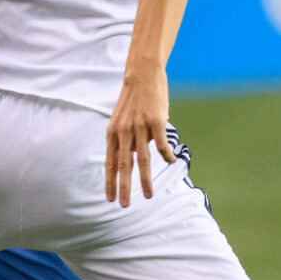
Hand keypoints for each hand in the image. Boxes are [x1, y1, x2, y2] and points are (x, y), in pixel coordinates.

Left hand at [104, 63, 176, 207]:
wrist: (142, 74)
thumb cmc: (133, 98)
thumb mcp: (120, 118)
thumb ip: (123, 138)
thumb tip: (131, 156)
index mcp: (113, 132)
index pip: (110, 162)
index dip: (109, 181)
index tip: (109, 198)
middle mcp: (124, 132)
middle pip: (124, 166)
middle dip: (124, 187)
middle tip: (124, 205)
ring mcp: (140, 127)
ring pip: (143, 160)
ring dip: (145, 180)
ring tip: (148, 195)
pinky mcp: (156, 121)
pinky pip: (162, 145)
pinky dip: (166, 156)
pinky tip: (171, 163)